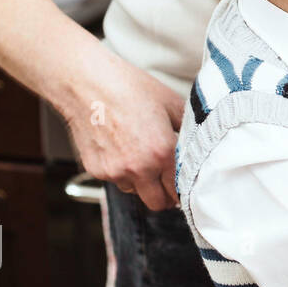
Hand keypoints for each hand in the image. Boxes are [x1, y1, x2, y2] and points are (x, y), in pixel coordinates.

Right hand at [62, 52, 184, 210]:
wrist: (88, 84)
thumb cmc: (129, 88)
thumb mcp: (171, 103)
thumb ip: (188, 128)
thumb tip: (199, 141)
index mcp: (162, 153)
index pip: (178, 190)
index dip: (182, 188)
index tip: (181, 183)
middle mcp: (139, 167)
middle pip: (157, 202)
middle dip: (164, 194)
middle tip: (165, 180)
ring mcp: (115, 171)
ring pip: (134, 191)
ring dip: (141, 181)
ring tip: (139, 154)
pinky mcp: (95, 170)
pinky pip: (114, 179)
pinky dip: (120, 171)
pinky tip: (120, 147)